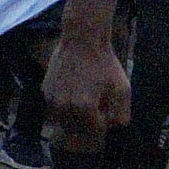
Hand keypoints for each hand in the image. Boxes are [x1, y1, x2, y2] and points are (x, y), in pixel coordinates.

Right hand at [43, 27, 130, 152]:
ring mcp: (52, 99)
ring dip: (74, 114)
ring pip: (64, 119)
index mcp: (85, 108)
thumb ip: (123, 114)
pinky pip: (55, 107)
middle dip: (89, 119)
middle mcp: (65, 106)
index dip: (104, 119)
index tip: (107, 105)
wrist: (82, 40)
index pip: (96, 128)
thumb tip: (115, 127)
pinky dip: (64, 104)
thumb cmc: (104, 63)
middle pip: (79, 126)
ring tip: (84, 95)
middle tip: (97, 100)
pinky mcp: (45, 90)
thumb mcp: (122, 88)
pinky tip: (73, 88)